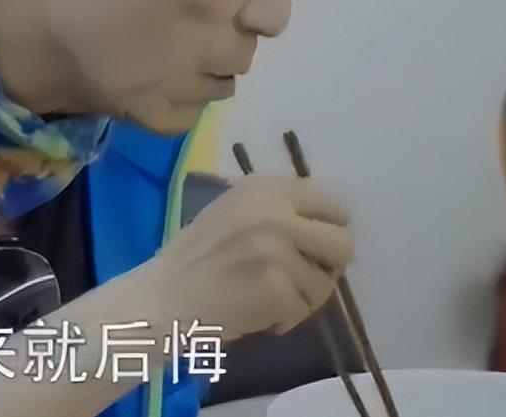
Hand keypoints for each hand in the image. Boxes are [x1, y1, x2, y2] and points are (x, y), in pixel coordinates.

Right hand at [139, 174, 353, 339]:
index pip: (332, 204)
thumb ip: (277, 210)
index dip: (328, 231)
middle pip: (343, 243)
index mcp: (265, 187)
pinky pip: (305, 309)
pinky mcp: (277, 287)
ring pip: (325, 283)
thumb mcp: (233, 212)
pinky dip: (286, 319)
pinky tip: (260, 314)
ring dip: (303, 298)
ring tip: (269, 298)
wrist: (163, 299)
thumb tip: (328, 226)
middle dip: (327, 267)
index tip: (313, 249)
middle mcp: (274, 211)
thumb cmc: (196, 259)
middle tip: (302, 279)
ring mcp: (277, 249)